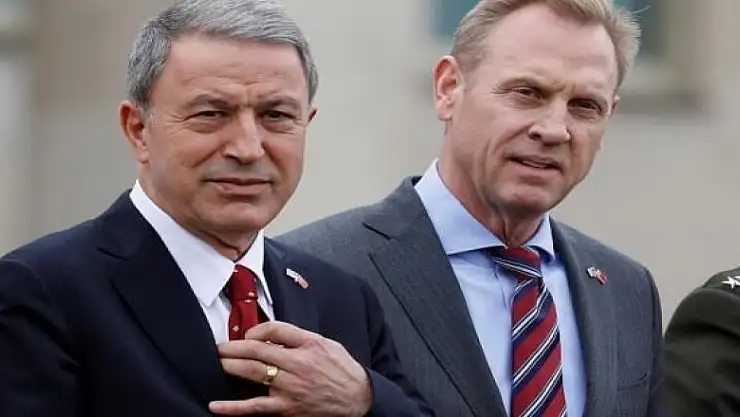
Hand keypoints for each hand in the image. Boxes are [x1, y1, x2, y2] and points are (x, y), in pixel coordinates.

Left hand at [209, 321, 372, 415]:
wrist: (358, 400)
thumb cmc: (342, 371)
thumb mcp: (326, 344)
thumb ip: (299, 338)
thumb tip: (271, 335)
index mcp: (308, 346)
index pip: (274, 330)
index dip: (256, 330)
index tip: (248, 335)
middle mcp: (298, 365)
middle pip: (258, 351)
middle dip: (235, 347)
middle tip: (220, 347)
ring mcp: (290, 389)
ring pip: (253, 373)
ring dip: (231, 366)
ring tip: (219, 362)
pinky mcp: (286, 409)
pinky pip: (255, 408)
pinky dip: (233, 408)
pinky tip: (216, 406)